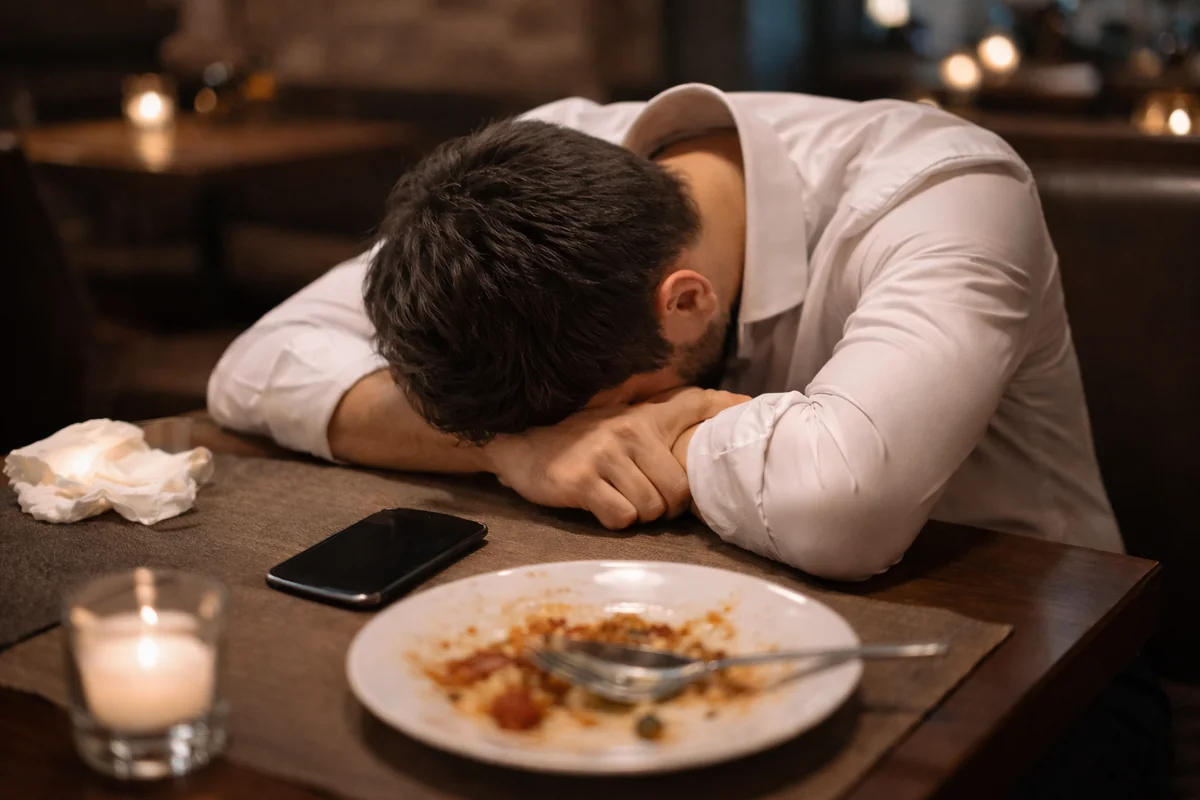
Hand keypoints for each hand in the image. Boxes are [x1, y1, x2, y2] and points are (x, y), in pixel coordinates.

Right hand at [483, 388, 747, 529]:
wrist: (522, 443)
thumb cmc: (586, 439)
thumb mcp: (634, 416)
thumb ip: (684, 409)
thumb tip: (745, 401)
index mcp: (646, 417)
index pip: (698, 408)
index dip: (724, 420)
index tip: (748, 421)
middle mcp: (628, 430)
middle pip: (677, 492)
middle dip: (665, 506)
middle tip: (643, 497)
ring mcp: (604, 455)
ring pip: (651, 508)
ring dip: (638, 514)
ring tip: (619, 499)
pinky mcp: (582, 480)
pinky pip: (622, 517)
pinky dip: (615, 520)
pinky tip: (600, 505)